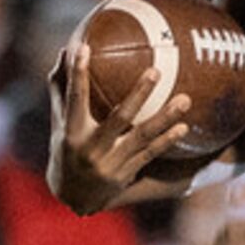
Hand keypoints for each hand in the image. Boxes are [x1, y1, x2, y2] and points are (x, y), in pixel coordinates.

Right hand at [46, 43, 190, 212]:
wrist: (73, 197)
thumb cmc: (65, 150)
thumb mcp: (58, 124)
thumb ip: (61, 89)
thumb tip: (65, 50)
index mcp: (71, 132)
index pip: (75, 98)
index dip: (79, 73)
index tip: (85, 47)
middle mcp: (92, 148)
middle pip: (118, 117)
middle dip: (138, 94)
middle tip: (155, 71)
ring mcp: (111, 163)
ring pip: (142, 137)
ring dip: (165, 118)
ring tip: (185, 100)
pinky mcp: (126, 174)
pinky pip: (150, 154)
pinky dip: (167, 140)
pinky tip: (184, 127)